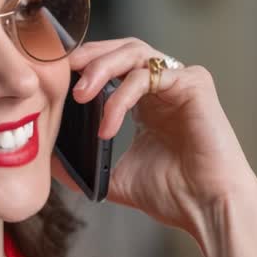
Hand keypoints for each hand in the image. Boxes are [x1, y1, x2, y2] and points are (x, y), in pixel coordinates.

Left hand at [55, 38, 256, 237]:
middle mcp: (166, 86)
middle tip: (62, 74)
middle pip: (121, 48)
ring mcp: (182, 81)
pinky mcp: (195, 84)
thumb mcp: (116, 178)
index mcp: (148, 101)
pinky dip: (121, 97)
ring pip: (134, 52)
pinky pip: (148, 76)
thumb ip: (86, 165)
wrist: (207, 208)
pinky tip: (108, 126)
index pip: (112, 64)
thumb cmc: (174, 195)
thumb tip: (49, 162)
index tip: (53, 77)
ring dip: (101, 69)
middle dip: (88, 56)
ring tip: (80, 96)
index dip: (83, 64)